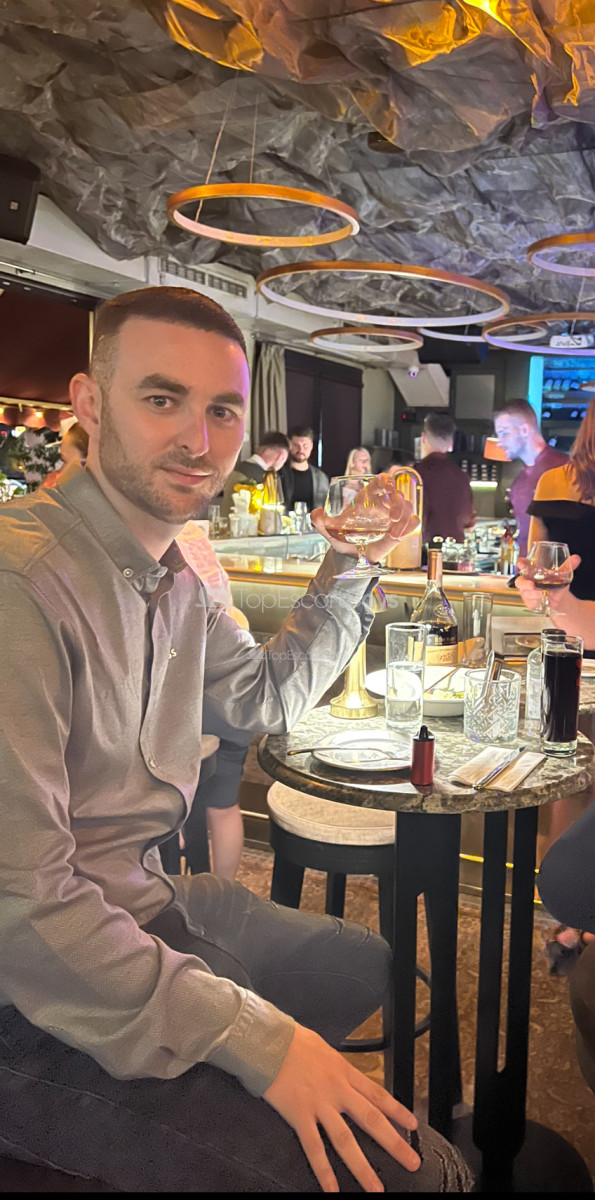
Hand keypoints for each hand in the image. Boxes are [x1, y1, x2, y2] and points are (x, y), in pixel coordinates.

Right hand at [263, 1023, 419, 1191]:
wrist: (268, 1040)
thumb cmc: (292, 1040)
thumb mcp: (323, 1047)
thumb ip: (335, 1064)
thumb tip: (340, 1071)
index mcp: (344, 1071)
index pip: (377, 1094)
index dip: (397, 1111)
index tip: (412, 1124)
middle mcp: (337, 1090)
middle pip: (372, 1120)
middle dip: (394, 1144)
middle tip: (411, 1161)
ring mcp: (319, 1105)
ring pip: (346, 1141)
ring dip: (363, 1168)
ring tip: (376, 1188)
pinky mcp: (299, 1115)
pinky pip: (314, 1148)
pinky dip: (324, 1171)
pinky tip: (332, 1190)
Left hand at [311, 474, 418, 562]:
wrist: (352, 556)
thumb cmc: (343, 538)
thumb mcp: (330, 531)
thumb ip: (320, 522)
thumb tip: (316, 514)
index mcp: (367, 498)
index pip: (380, 482)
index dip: (386, 481)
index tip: (388, 486)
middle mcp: (383, 504)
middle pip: (398, 495)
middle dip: (399, 505)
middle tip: (394, 519)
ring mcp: (393, 516)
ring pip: (408, 508)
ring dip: (405, 520)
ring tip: (394, 535)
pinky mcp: (401, 529)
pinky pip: (413, 522)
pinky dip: (411, 526)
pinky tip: (401, 534)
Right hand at [515, 554, 580, 611]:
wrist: (559, 599)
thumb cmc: (556, 583)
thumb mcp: (562, 574)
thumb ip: (568, 566)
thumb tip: (576, 558)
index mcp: (532, 571)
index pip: (523, 565)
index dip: (521, 563)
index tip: (521, 562)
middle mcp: (527, 581)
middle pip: (520, 581)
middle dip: (524, 584)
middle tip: (531, 585)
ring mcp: (527, 592)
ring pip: (526, 593)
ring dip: (534, 594)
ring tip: (543, 594)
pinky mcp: (529, 602)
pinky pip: (530, 602)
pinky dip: (537, 601)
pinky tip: (542, 599)